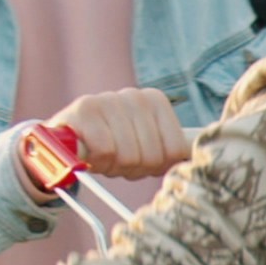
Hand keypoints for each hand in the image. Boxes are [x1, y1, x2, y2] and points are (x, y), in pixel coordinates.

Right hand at [34, 87, 189, 186]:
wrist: (58, 143)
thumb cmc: (109, 146)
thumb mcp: (145, 148)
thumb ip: (171, 153)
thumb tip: (207, 164)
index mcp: (155, 102)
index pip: (176, 151)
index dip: (157, 166)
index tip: (141, 160)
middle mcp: (135, 96)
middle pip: (152, 157)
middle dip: (134, 168)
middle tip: (117, 160)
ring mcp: (109, 99)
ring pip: (128, 155)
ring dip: (113, 166)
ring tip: (102, 155)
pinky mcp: (83, 110)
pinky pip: (104, 150)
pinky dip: (96, 160)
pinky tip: (88, 152)